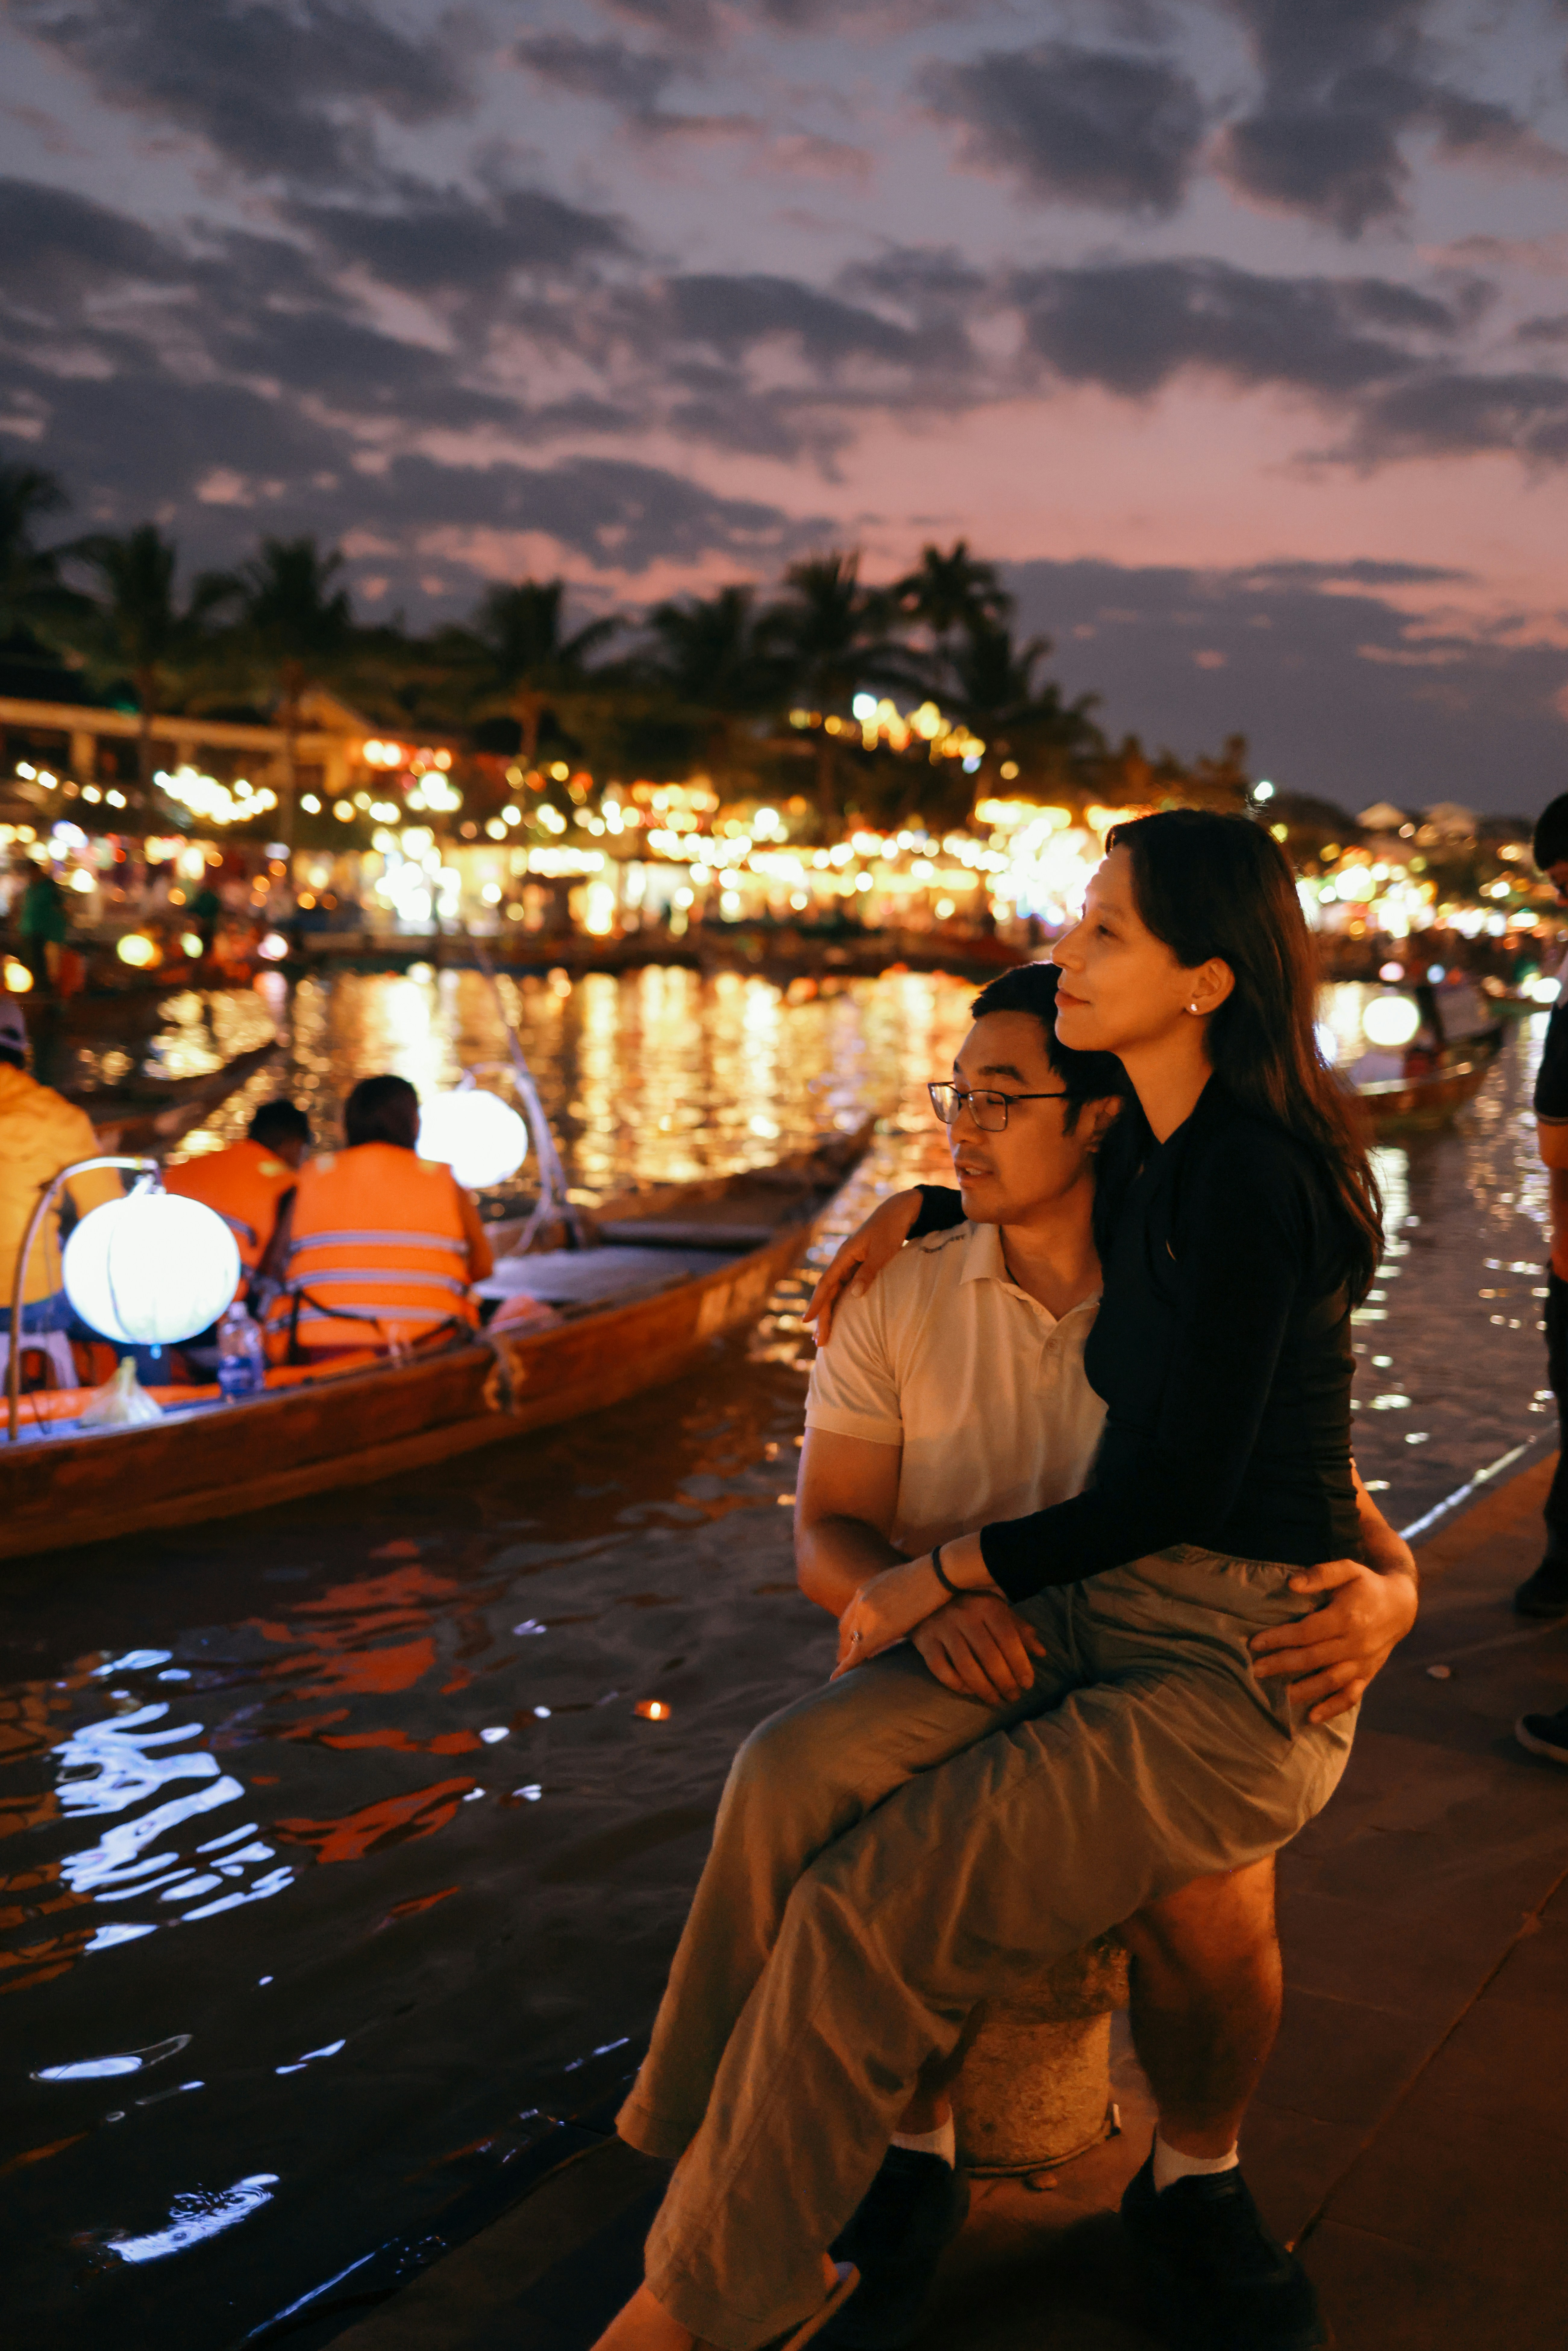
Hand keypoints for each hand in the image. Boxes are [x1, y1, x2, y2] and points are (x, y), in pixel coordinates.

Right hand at [805, 1190, 923, 1345]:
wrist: (898, 1212)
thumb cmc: (891, 1230)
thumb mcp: (882, 1252)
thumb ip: (868, 1273)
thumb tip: (853, 1295)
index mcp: (844, 1255)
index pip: (826, 1284)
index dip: (816, 1304)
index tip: (806, 1321)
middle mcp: (843, 1261)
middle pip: (828, 1292)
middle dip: (822, 1317)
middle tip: (819, 1342)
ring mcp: (850, 1264)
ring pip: (835, 1292)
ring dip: (829, 1313)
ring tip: (823, 1336)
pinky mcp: (858, 1266)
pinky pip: (845, 1289)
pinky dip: (841, 1304)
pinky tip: (840, 1318)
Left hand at [832, 1558, 949, 1676]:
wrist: (937, 1574)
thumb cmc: (930, 1578)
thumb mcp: (902, 1586)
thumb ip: (893, 1599)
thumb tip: (902, 1611)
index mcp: (866, 1589)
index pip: (851, 1616)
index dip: (849, 1632)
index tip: (850, 1644)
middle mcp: (861, 1601)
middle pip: (846, 1629)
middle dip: (844, 1646)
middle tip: (844, 1662)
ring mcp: (867, 1614)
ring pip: (850, 1642)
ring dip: (847, 1657)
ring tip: (844, 1672)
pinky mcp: (877, 1630)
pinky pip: (856, 1652)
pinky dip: (845, 1666)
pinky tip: (836, 1678)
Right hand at [911, 1593, 1046, 1704]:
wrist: (929, 1594)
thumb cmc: (972, 1606)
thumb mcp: (997, 1610)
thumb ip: (1019, 1629)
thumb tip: (1041, 1653)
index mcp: (987, 1605)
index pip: (1008, 1638)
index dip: (1020, 1664)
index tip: (1028, 1684)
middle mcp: (964, 1614)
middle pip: (989, 1656)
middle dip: (1004, 1682)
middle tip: (1013, 1697)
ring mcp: (942, 1626)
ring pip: (965, 1666)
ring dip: (983, 1689)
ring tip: (995, 1700)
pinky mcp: (924, 1639)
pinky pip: (940, 1668)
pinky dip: (955, 1683)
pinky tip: (969, 1691)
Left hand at [1250, 1558, 1418, 1724]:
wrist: (1401, 1606)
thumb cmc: (1366, 1585)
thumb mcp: (1348, 1569)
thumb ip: (1321, 1574)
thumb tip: (1292, 1584)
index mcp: (1347, 1617)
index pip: (1306, 1632)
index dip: (1279, 1638)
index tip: (1254, 1643)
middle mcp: (1356, 1643)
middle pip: (1313, 1658)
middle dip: (1282, 1665)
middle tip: (1255, 1670)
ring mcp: (1363, 1662)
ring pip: (1330, 1681)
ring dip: (1303, 1691)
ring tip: (1277, 1696)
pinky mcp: (1369, 1674)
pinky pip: (1351, 1696)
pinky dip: (1332, 1708)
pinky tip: (1311, 1717)